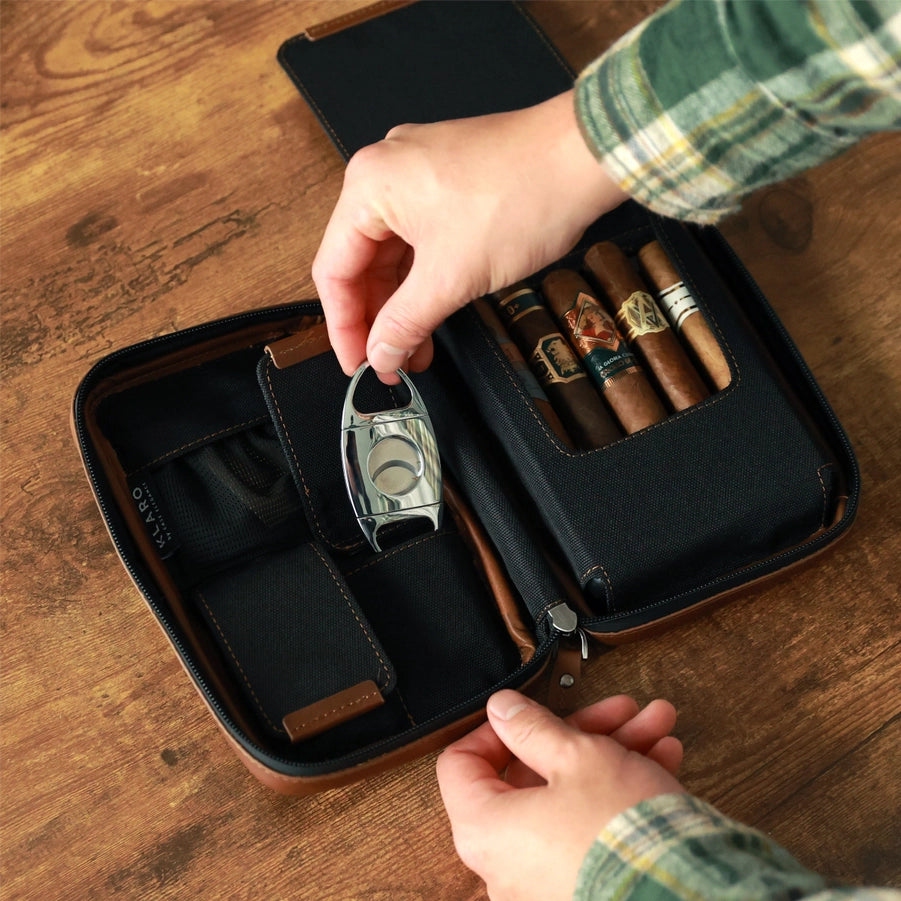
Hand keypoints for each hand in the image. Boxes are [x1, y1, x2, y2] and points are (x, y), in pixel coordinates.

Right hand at [312, 90, 626, 381]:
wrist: (585, 159)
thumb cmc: (523, 197)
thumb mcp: (451, 277)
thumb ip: (406, 322)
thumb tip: (381, 355)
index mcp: (369, 186)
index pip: (334, 270)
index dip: (344, 327)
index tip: (356, 364)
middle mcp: (386, 174)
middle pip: (361, 263)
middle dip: (377, 319)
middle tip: (388, 363)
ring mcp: (419, 176)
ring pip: (394, 255)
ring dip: (404, 305)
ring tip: (415, 349)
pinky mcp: (449, 183)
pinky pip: (422, 240)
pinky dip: (426, 280)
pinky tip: (434, 313)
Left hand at [436, 691, 683, 900]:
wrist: (688, 894)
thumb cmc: (620, 832)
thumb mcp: (575, 755)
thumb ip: (531, 727)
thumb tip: (502, 709)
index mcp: (487, 828)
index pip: (460, 766)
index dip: (494, 729)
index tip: (528, 712)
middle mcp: (508, 864)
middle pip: (532, 776)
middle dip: (583, 733)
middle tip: (617, 712)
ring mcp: (547, 882)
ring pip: (572, 798)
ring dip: (614, 753)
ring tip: (656, 726)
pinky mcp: (586, 888)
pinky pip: (593, 830)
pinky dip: (622, 793)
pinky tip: (663, 760)